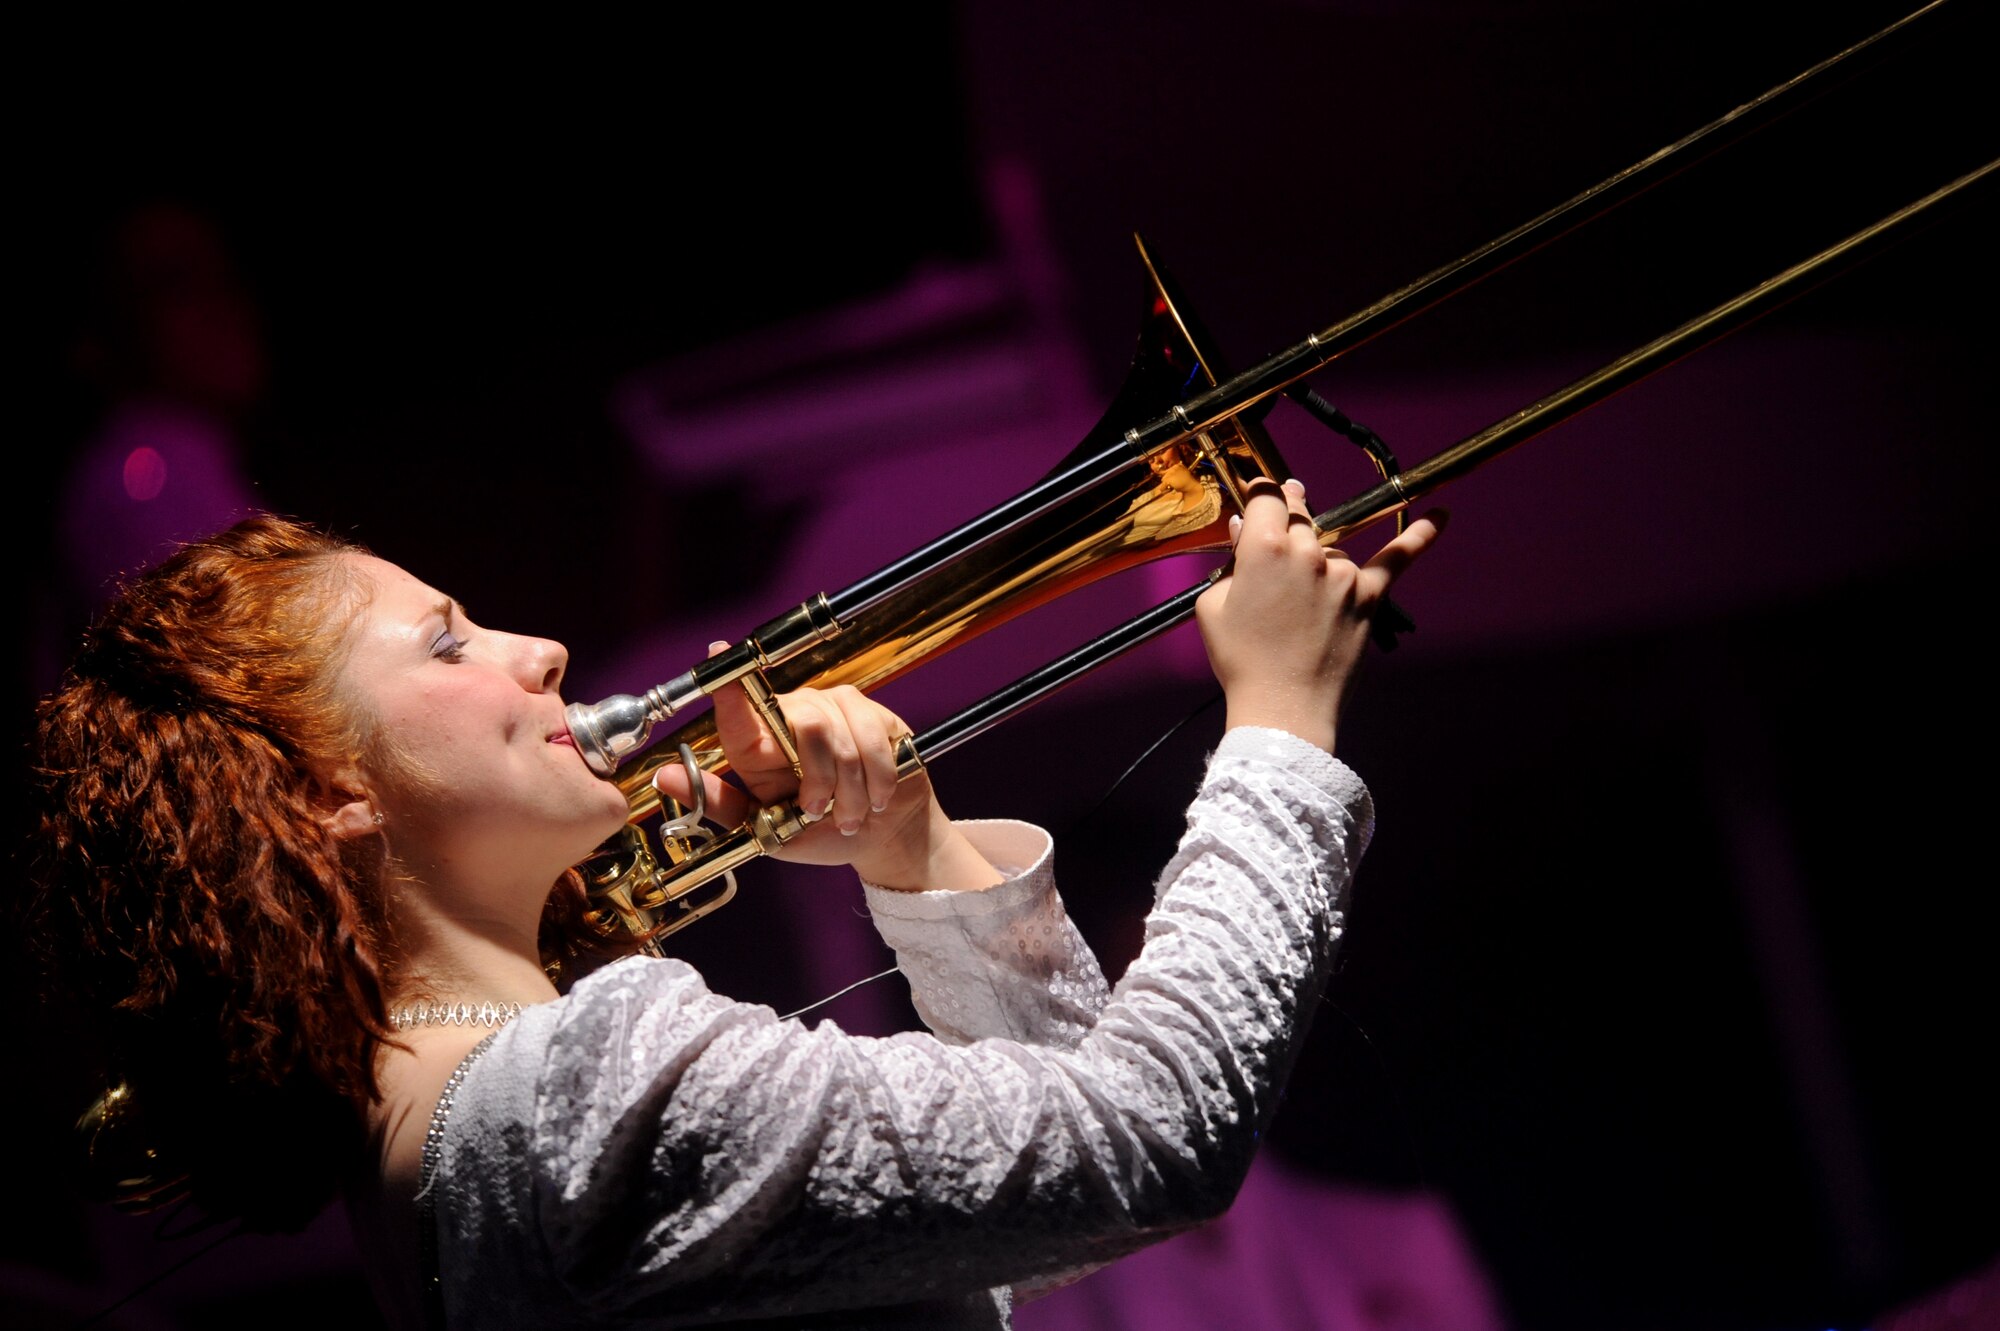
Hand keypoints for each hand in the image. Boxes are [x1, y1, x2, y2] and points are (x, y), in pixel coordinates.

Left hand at [653, 646, 1000, 890]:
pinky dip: (875, 780)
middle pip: (805, 726)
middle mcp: (794, 715)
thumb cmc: (819, 831)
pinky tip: (875, 799)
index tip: (718, 650)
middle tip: (820, 811)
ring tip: (848, 814)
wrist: (879, 838)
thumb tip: (665, 776)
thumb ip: (720, 803)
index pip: (740, 706)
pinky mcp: (873, 714)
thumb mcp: (766, 829)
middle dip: (817, 781)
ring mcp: (835, 709)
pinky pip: (871, 740)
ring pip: (838, 737)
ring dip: (848, 790)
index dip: (730, 680)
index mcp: (760, 743)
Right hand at [1196, 478, 1443, 753]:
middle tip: (1281, 530)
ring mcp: (1344, 573)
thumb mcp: (1214, 606)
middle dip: (1288, 515)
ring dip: (1316, 558)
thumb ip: (1231, 562)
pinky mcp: (1369, 596)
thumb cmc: (1242, 662)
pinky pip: (1399, 558)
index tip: (1260, 498)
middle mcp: (1308, 552)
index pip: (1266, 498)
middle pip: (1300, 514)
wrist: (1283, 710)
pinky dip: (1422, 535)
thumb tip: (1243, 531)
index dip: (1260, 496)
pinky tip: (1442, 515)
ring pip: (1331, 546)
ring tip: (1297, 603)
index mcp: (1264, 548)